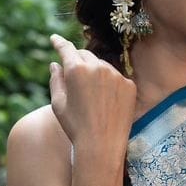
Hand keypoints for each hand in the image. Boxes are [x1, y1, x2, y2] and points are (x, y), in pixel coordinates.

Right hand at [49, 33, 135, 152]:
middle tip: (75, 76)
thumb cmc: (75, 127)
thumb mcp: (58, 104)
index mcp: (76, 69)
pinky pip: (117, 79)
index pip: (66, 49)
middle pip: (85, 55)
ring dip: (96, 73)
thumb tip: (55, 64)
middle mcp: (98, 67)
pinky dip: (111, 85)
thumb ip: (56, 80)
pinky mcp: (130, 85)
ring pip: (103, 66)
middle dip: (78, 61)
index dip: (59, 43)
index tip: (55, 39)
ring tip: (92, 98)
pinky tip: (106, 103)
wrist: (102, 146)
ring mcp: (116, 75)